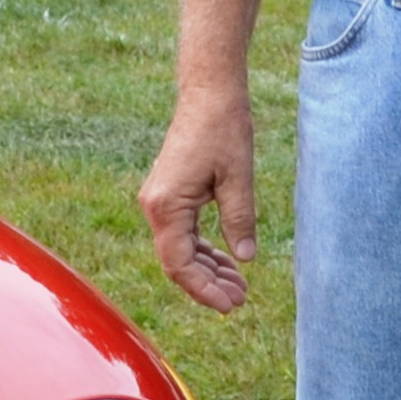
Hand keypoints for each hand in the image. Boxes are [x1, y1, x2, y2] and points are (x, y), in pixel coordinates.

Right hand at [139, 91, 258, 312]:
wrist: (208, 95)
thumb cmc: (223, 130)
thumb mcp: (238, 179)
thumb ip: (240, 221)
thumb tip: (245, 260)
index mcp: (167, 206)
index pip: (179, 263)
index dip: (203, 289)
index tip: (230, 305)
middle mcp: (155, 206)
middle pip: (177, 262)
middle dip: (207, 285)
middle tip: (241, 300)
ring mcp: (160, 201)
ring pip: (180, 250)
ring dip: (207, 269)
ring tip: (239, 285)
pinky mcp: (169, 195)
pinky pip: (183, 233)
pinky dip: (203, 250)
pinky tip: (227, 261)